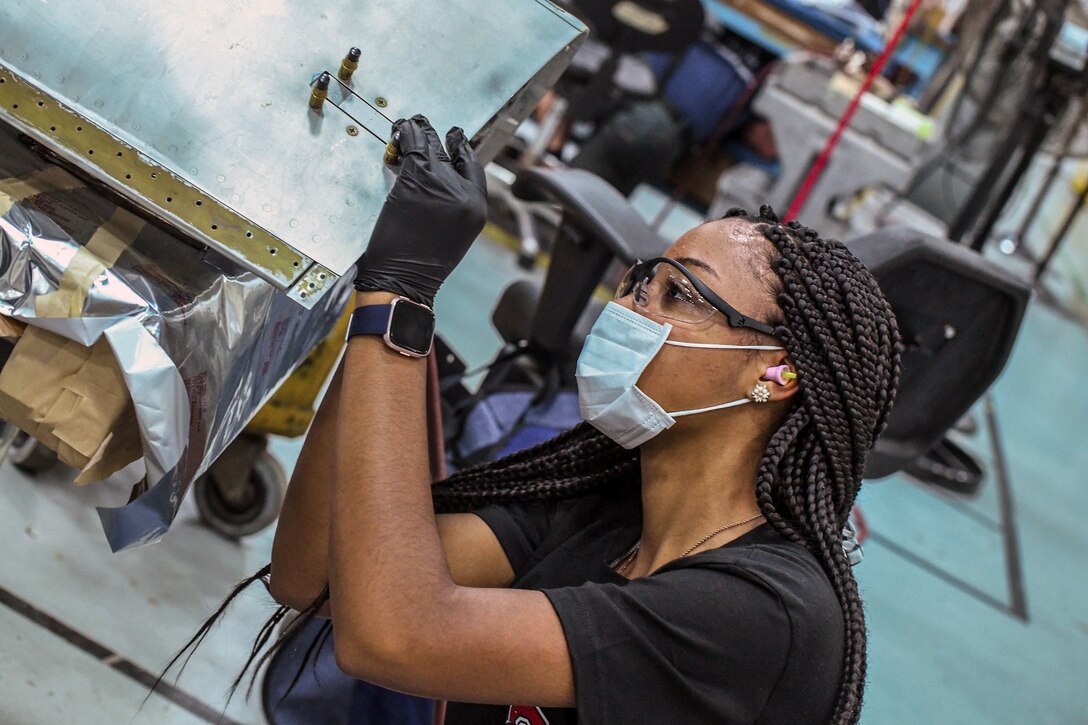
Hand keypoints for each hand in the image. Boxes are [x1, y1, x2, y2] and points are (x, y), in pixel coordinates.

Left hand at [354, 115, 486, 306]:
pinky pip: (411, 146)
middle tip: (426, 125)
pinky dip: (405, 133)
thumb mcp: (452, 234)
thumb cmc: (422, 264)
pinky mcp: (415, 179)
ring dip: (419, 130)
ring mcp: (439, 184)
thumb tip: (437, 180)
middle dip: (438, 138)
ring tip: (411, 122)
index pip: (473, 168)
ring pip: (430, 145)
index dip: (462, 150)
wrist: (403, 278)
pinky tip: (400, 128)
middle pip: (451, 154)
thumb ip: (452, 205)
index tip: (455, 139)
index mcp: (477, 208)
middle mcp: (463, 193)